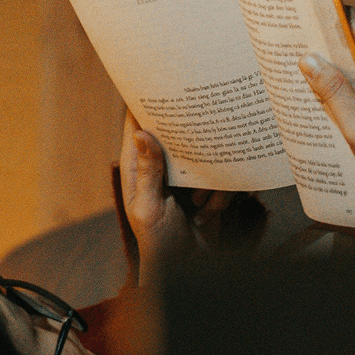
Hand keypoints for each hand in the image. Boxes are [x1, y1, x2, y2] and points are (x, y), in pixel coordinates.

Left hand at [119, 110, 234, 283]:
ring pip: (203, 155)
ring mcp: (184, 176)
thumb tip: (141, 133)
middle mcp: (159, 166)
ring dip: (206, 181)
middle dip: (190, 141)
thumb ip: (148, 172)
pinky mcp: (206, 188)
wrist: (187, 273)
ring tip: (197, 205)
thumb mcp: (149, 210)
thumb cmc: (158, 246)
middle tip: (200, 143)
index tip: (159, 81)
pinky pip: (220, 178)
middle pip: (174, 132)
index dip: (143, 101)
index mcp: (136, 167)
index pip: (135, 124)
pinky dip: (217, 197)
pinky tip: (206, 216)